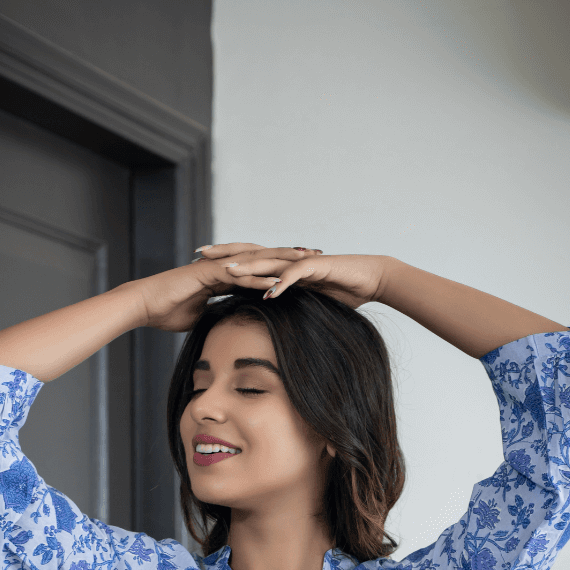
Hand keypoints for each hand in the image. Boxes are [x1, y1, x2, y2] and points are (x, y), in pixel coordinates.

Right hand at [135, 245, 325, 330]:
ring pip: (255, 261)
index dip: (282, 267)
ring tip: (306, 262)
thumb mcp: (199, 316)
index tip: (305, 268)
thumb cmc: (165, 312)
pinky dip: (258, 277)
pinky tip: (278, 281)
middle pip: (263, 258)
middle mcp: (223, 265)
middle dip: (290, 256)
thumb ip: (214, 314)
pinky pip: (238, 274)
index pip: (259, 267)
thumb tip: (225, 325)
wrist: (144, 305)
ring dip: (281, 262)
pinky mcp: (207, 273)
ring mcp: (216, 266)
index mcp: (224, 274)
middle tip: (317, 254)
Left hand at [192, 244, 389, 308]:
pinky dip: (281, 283)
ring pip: (268, 261)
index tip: (199, 265)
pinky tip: (267, 292)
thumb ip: (286, 304)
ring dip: (247, 266)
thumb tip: (267, 315)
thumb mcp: (306, 302)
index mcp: (280, 267)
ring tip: (225, 271)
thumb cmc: (340, 291)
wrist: (369, 279)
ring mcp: (300, 262)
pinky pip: (295, 275)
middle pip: (250, 254)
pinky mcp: (317, 267)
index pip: (247, 261)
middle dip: (224, 254)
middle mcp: (287, 260)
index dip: (223, 261)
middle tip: (199, 255)